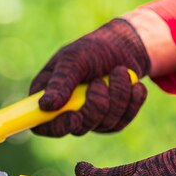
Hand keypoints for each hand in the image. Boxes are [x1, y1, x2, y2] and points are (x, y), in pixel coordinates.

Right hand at [30, 18, 150, 136]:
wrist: (124, 47)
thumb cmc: (93, 49)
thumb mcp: (74, 58)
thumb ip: (60, 81)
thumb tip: (45, 106)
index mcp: (46, 96)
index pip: (42, 126)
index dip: (57, 127)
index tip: (75, 117)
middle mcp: (65, 112)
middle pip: (77, 128)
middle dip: (96, 105)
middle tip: (99, 81)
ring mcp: (89, 119)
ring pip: (104, 124)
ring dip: (117, 96)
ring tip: (119, 72)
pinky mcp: (111, 121)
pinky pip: (122, 122)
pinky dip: (132, 101)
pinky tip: (133, 84)